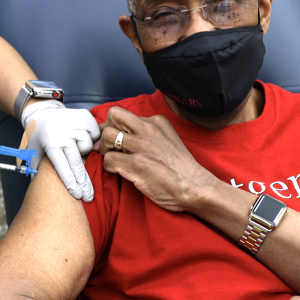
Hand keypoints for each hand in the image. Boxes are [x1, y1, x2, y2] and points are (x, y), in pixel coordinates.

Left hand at [21, 100, 100, 201]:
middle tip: (89, 196)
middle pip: (77, 162)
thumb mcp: (33, 151)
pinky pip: (95, 134)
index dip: (70, 182)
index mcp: (50, 143)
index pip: (62, 166)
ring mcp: (75, 124)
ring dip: (84, 150)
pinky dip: (92, 137)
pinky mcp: (85, 117)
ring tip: (75, 146)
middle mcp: (63, 134)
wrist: (43, 111)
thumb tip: (37, 189)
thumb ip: (36, 169)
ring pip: (87, 146)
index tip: (77, 194)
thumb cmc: (39, 136)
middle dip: (83, 182)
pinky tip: (83, 136)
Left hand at [95, 106, 215, 211]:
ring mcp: (142, 146)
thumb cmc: (181, 168)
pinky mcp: (136, 164)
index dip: (114, 125)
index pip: (124, 113)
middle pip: (113, 116)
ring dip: (105, 149)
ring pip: (107, 136)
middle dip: (106, 131)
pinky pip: (109, 159)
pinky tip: (119, 172)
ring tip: (114, 159)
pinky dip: (109, 167)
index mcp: (156, 122)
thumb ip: (149, 134)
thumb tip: (123, 134)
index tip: (116, 138)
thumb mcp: (168, 139)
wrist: (194, 186)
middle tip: (110, 147)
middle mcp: (148, 130)